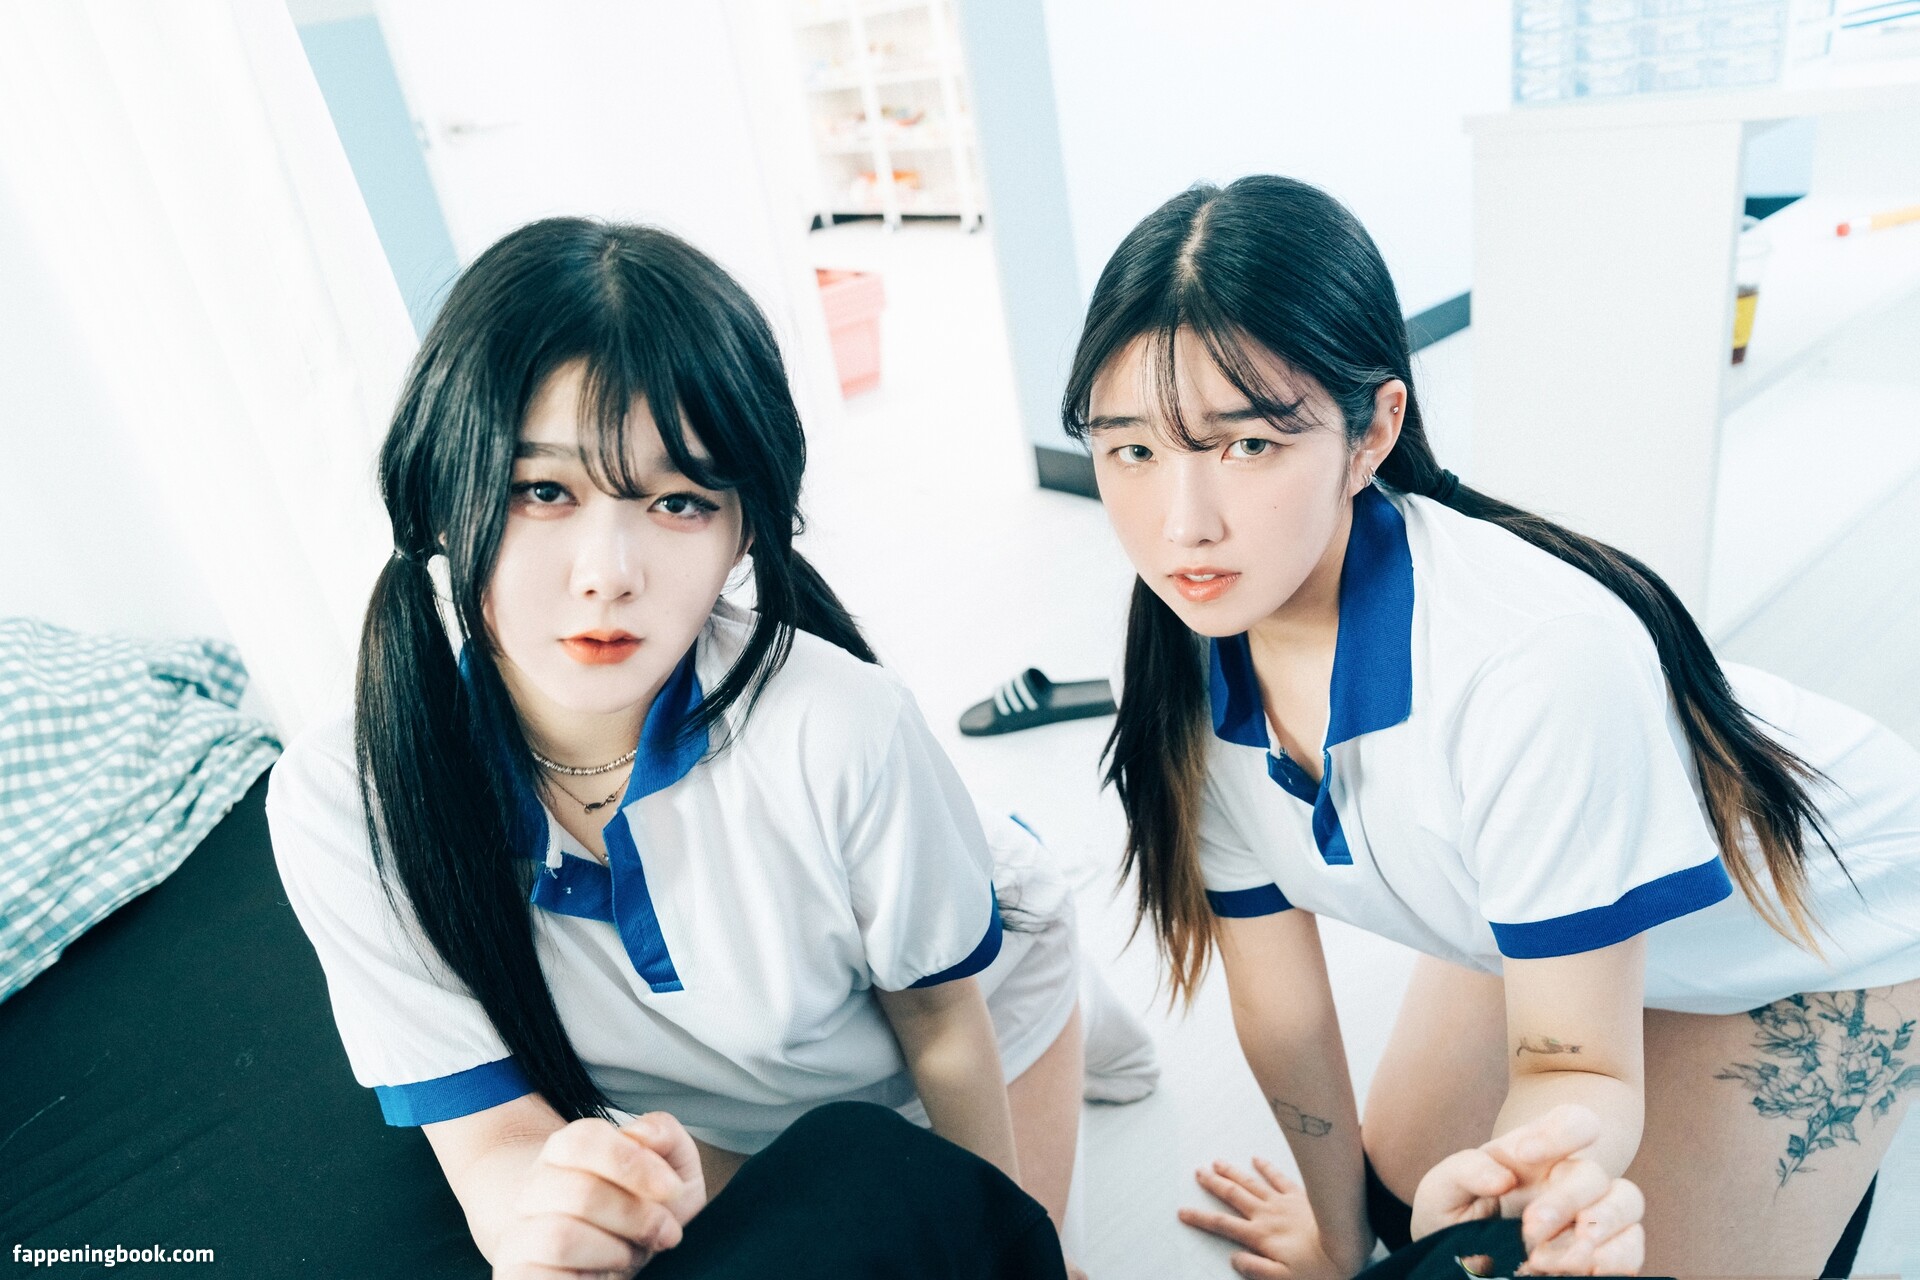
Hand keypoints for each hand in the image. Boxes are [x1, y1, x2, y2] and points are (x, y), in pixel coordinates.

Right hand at [493, 1112, 707, 1278]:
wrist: (590, 1252)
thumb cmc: (630, 1208)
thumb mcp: (665, 1168)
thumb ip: (665, 1136)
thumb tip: (645, 1135)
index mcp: (563, 1151)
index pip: (584, 1140)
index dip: (634, 1164)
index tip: (672, 1189)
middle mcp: (534, 1188)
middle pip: (580, 1193)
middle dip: (637, 1217)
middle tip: (666, 1231)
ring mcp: (520, 1234)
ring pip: (560, 1238)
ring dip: (614, 1251)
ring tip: (630, 1254)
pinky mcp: (518, 1274)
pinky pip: (544, 1277)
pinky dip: (588, 1277)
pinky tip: (603, 1274)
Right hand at [1178, 1157, 1367, 1279]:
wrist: (1350, 1245)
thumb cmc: (1320, 1268)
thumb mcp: (1284, 1279)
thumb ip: (1257, 1269)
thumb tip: (1234, 1258)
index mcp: (1261, 1236)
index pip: (1222, 1226)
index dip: (1200, 1219)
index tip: (1183, 1211)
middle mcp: (1268, 1215)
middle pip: (1234, 1196)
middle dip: (1214, 1185)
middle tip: (1198, 1173)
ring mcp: (1283, 1202)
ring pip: (1252, 1182)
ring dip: (1233, 1172)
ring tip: (1217, 1163)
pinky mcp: (1301, 1195)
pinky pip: (1279, 1177)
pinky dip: (1266, 1167)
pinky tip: (1257, 1159)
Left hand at [1410, 1104, 1643, 1275]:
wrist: (1458, 1266)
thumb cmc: (1453, 1217)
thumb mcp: (1441, 1190)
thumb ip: (1465, 1170)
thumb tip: (1503, 1177)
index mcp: (1536, 1155)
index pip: (1575, 1121)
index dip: (1562, 1131)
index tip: (1523, 1155)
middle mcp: (1569, 1181)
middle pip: (1594, 1172)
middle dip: (1565, 1202)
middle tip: (1529, 1229)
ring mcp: (1593, 1216)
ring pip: (1628, 1201)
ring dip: (1597, 1229)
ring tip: (1549, 1259)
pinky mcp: (1607, 1254)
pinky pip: (1634, 1248)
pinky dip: (1615, 1260)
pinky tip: (1581, 1272)